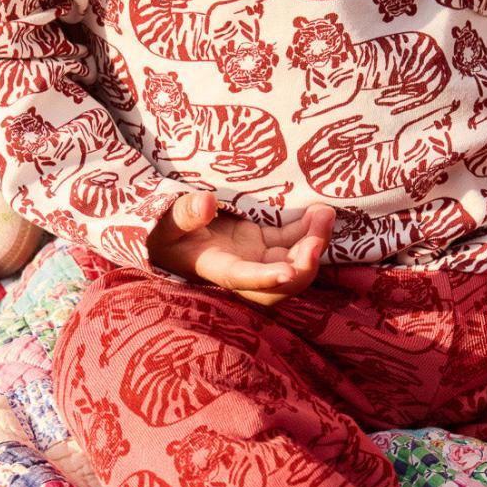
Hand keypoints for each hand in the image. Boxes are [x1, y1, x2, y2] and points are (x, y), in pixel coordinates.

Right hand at [146, 193, 337, 306]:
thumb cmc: (162, 230)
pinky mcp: (263, 243)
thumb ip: (183, 214)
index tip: (289, 273)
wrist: (169, 234)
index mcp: (215, 268)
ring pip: (293, 262)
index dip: (266, 279)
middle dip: (304, 264)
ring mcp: (256, 257)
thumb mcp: (164, 222)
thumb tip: (206, 203)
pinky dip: (309, 230)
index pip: (243, 279)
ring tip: (324, 214)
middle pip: (280, 283)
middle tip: (319, 233)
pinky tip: (320, 212)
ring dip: (313, 243)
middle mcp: (242, 269)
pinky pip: (292, 242)